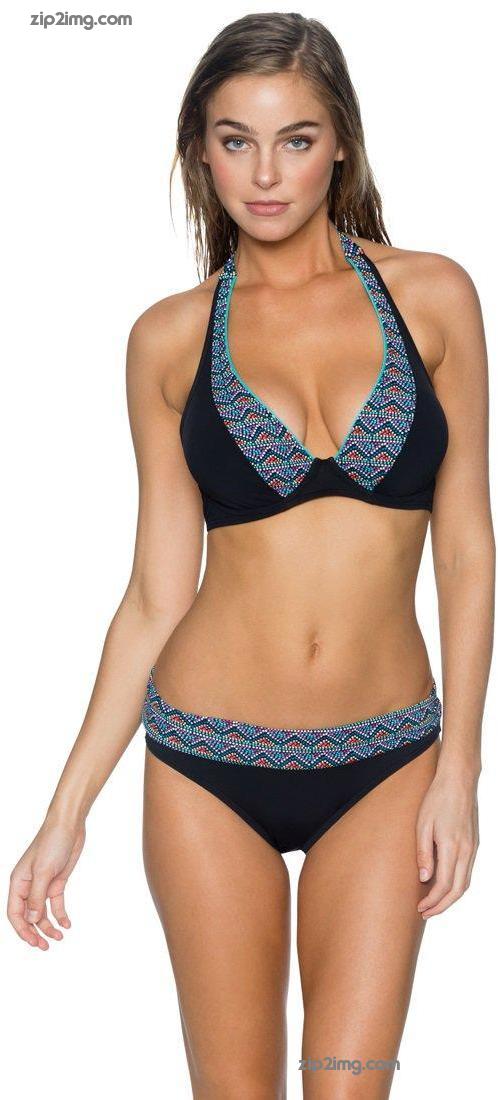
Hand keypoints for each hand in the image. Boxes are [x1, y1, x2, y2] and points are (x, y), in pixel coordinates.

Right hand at [7, 817, 85, 949]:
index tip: (34, 942)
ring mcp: (42, 885)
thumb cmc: (52, 842)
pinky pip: (55, 904)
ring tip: (59, 937)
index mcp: (18, 883)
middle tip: (45, 946)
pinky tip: (67, 924)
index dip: (22, 930)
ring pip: (42, 913)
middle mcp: (28, 886)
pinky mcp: (56, 882)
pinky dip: (60, 915)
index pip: (15, 913)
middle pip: (27, 916)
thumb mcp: (44, 871)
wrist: (69, 825)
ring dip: (48, 926)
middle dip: (35, 932)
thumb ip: (37, 897)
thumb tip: (32, 920)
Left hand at [415, 768, 478, 918]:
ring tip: (433, 903)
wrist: (459, 781)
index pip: (443, 885)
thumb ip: (424, 853)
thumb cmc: (437, 799)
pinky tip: (444, 884)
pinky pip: (467, 871)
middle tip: (425, 912)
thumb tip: (424, 879)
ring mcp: (473, 848)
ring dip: (450, 897)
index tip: (419, 907)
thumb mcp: (422, 824)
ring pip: (465, 883)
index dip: (432, 901)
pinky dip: (456, 884)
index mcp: (452, 847)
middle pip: (457, 890)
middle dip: (441, 906)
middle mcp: (466, 851)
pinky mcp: (474, 844)